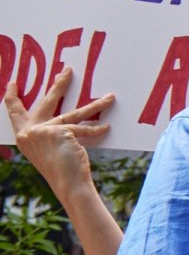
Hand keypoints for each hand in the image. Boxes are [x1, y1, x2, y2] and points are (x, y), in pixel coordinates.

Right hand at [5, 65, 112, 198]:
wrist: (67, 184)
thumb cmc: (58, 169)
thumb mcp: (46, 148)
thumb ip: (48, 134)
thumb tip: (65, 117)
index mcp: (22, 136)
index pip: (15, 112)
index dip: (12, 97)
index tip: (12, 83)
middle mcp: (29, 132)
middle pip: (47, 102)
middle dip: (59, 84)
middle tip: (68, 70)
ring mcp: (43, 131)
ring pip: (74, 113)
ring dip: (95, 105)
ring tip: (110, 97)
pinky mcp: (60, 131)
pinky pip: (84, 129)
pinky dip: (97, 129)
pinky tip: (107, 128)